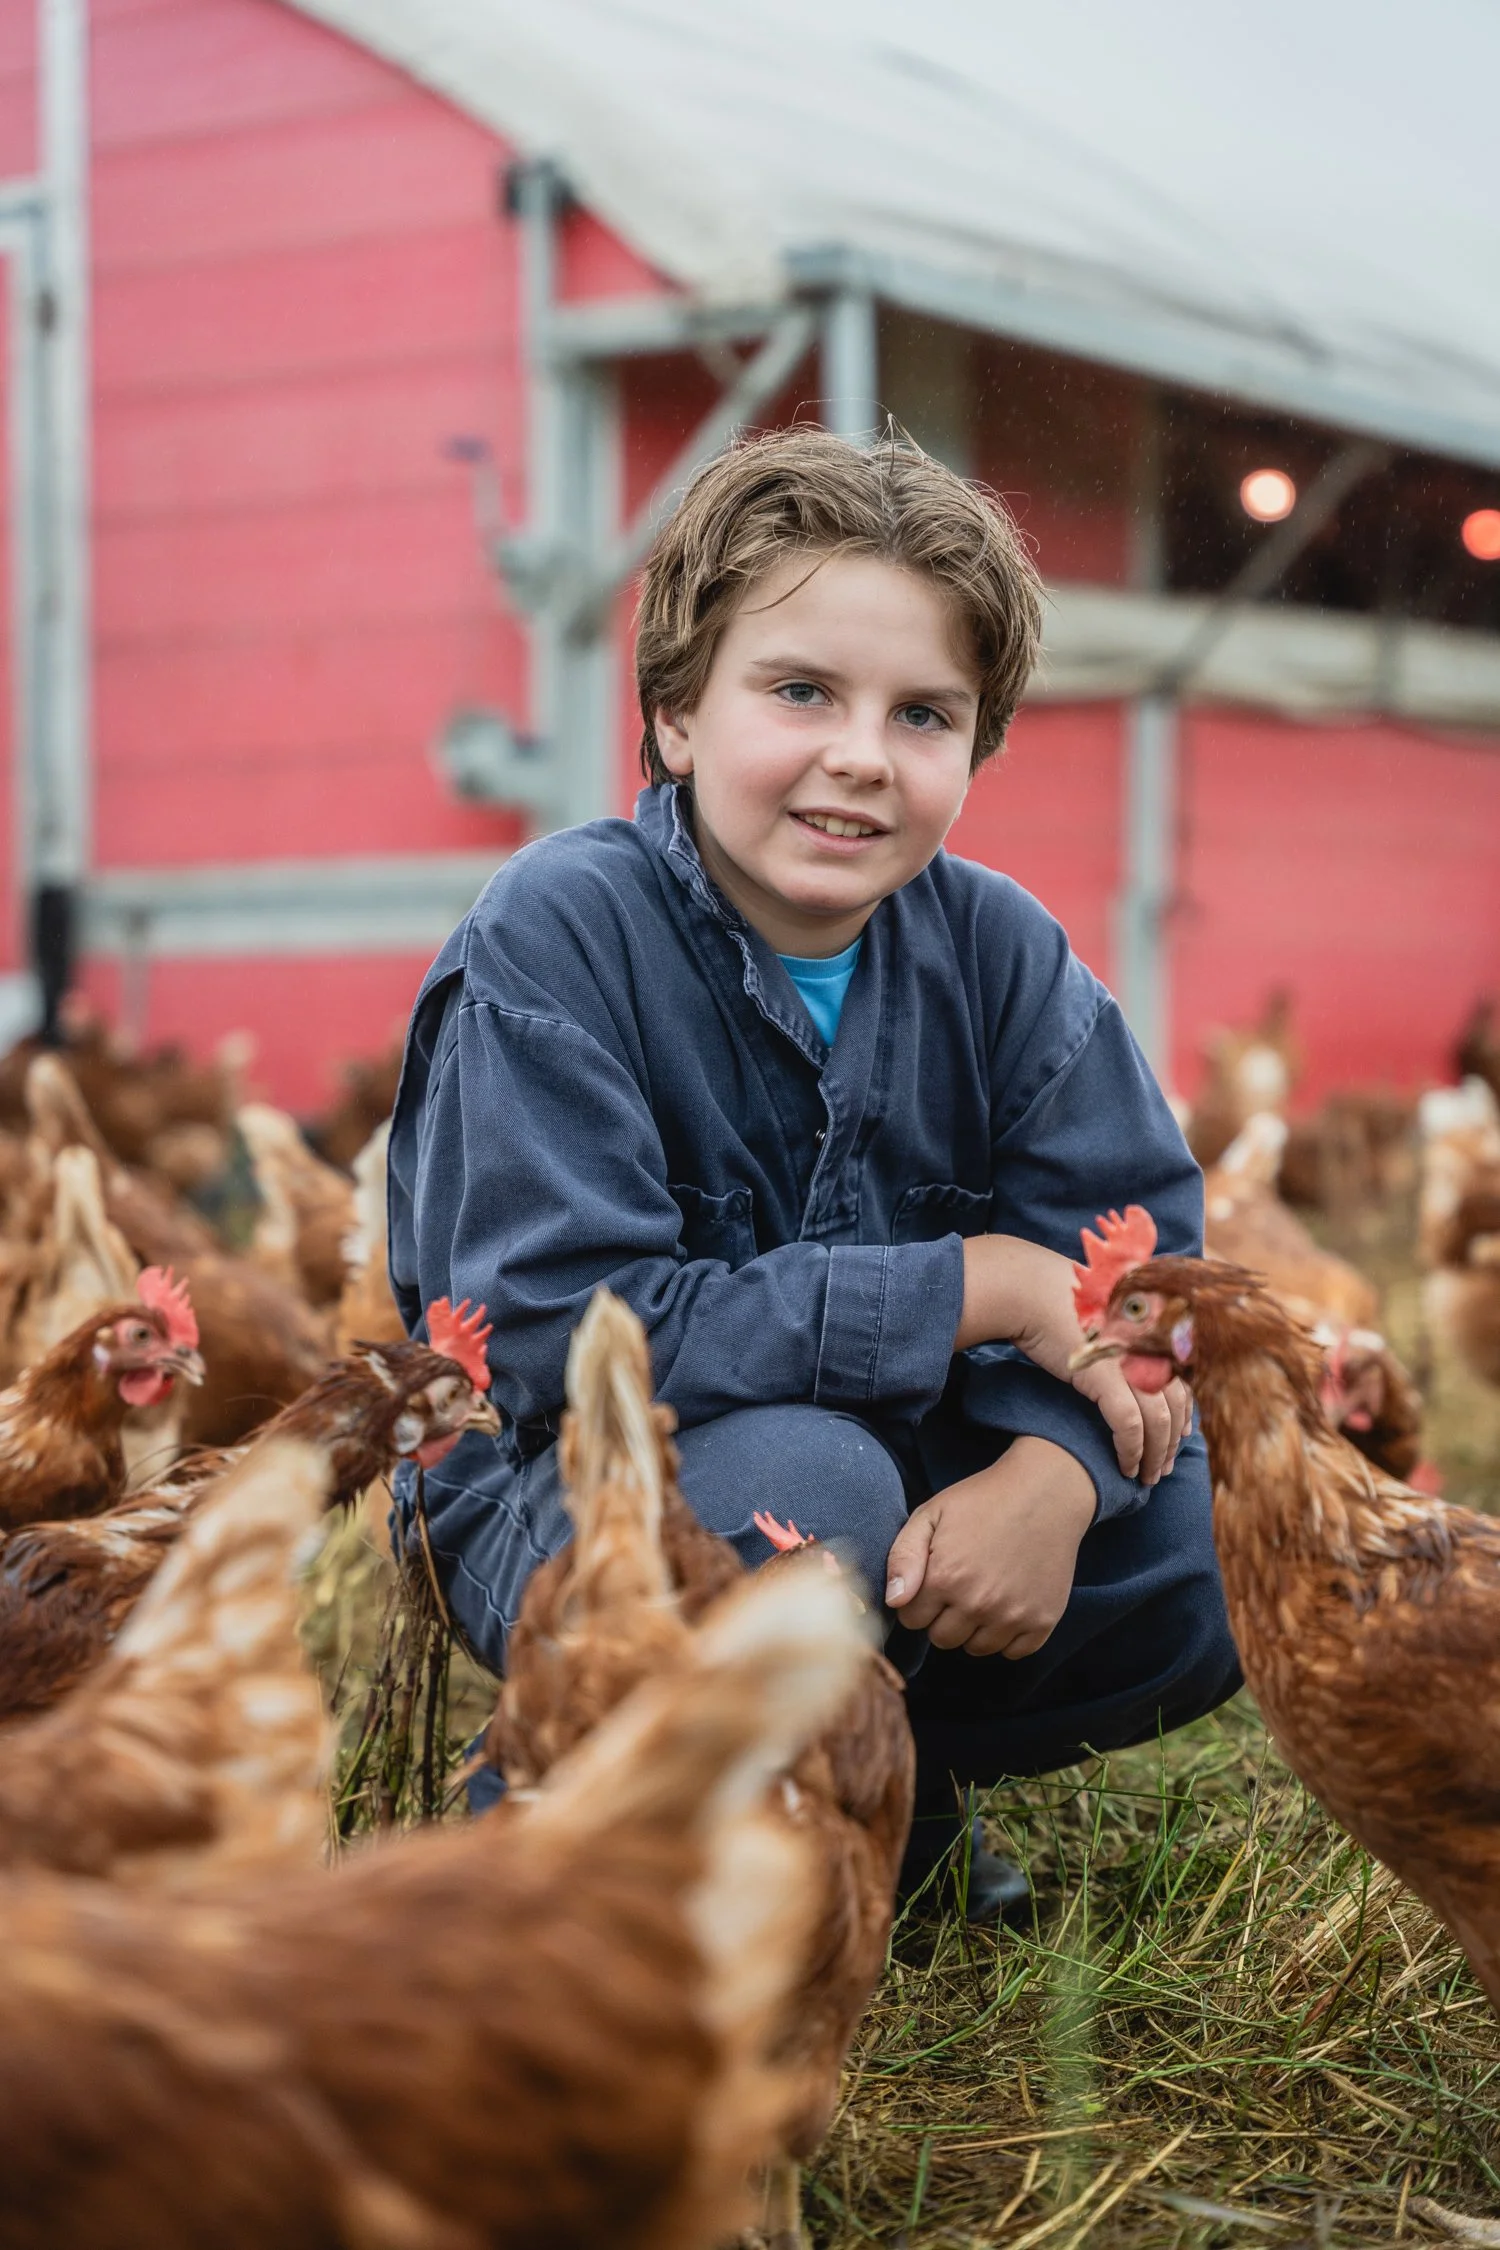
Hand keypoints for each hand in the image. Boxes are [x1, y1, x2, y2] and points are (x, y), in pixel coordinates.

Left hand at [883, 1436, 1095, 1657]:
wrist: (1046, 1491)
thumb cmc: (982, 1500)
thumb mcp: (932, 1513)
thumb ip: (903, 1557)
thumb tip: (894, 1602)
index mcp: (945, 1577)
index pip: (911, 1620)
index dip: (918, 1600)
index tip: (934, 1580)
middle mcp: (978, 1603)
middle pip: (942, 1639)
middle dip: (943, 1617)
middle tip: (960, 1584)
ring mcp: (1013, 1615)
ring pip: (976, 1648)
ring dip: (974, 1628)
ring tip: (984, 1592)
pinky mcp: (1042, 1621)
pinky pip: (1014, 1652)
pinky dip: (1008, 1635)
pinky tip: (1008, 1604)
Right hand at [958, 1234, 1190, 1483]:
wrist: (1027, 1290)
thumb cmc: (1060, 1301)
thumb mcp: (1109, 1314)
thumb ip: (1132, 1337)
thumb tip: (1140, 1364)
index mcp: (1159, 1325)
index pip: (1186, 1378)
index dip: (1185, 1413)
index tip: (1178, 1437)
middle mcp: (1154, 1341)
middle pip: (1178, 1402)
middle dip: (1173, 1441)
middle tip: (1163, 1466)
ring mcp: (1133, 1359)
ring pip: (1160, 1421)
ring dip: (1155, 1455)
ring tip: (1146, 1476)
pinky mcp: (1107, 1377)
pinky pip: (1130, 1426)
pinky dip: (1131, 1451)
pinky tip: (1126, 1467)